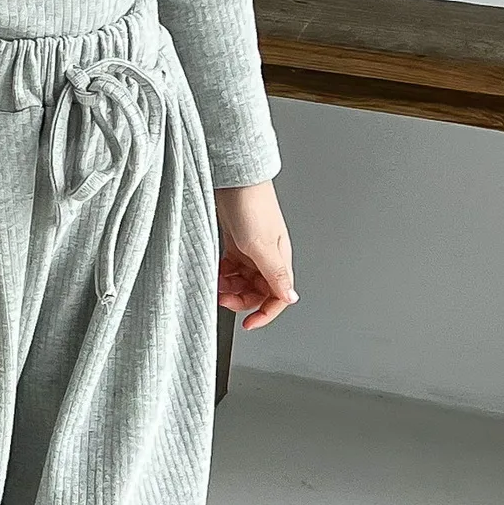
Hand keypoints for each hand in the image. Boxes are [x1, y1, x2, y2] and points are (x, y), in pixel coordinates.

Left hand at [214, 181, 296, 329]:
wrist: (234, 179)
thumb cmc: (251, 206)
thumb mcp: (261, 247)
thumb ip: (275, 275)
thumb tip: (291, 298)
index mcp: (279, 260)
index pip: (278, 297)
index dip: (265, 314)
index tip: (248, 325)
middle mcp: (266, 257)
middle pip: (256, 291)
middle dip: (239, 299)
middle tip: (221, 297)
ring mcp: (250, 250)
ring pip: (241, 280)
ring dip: (228, 286)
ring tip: (214, 282)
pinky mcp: (235, 242)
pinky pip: (230, 267)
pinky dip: (221, 272)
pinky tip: (213, 271)